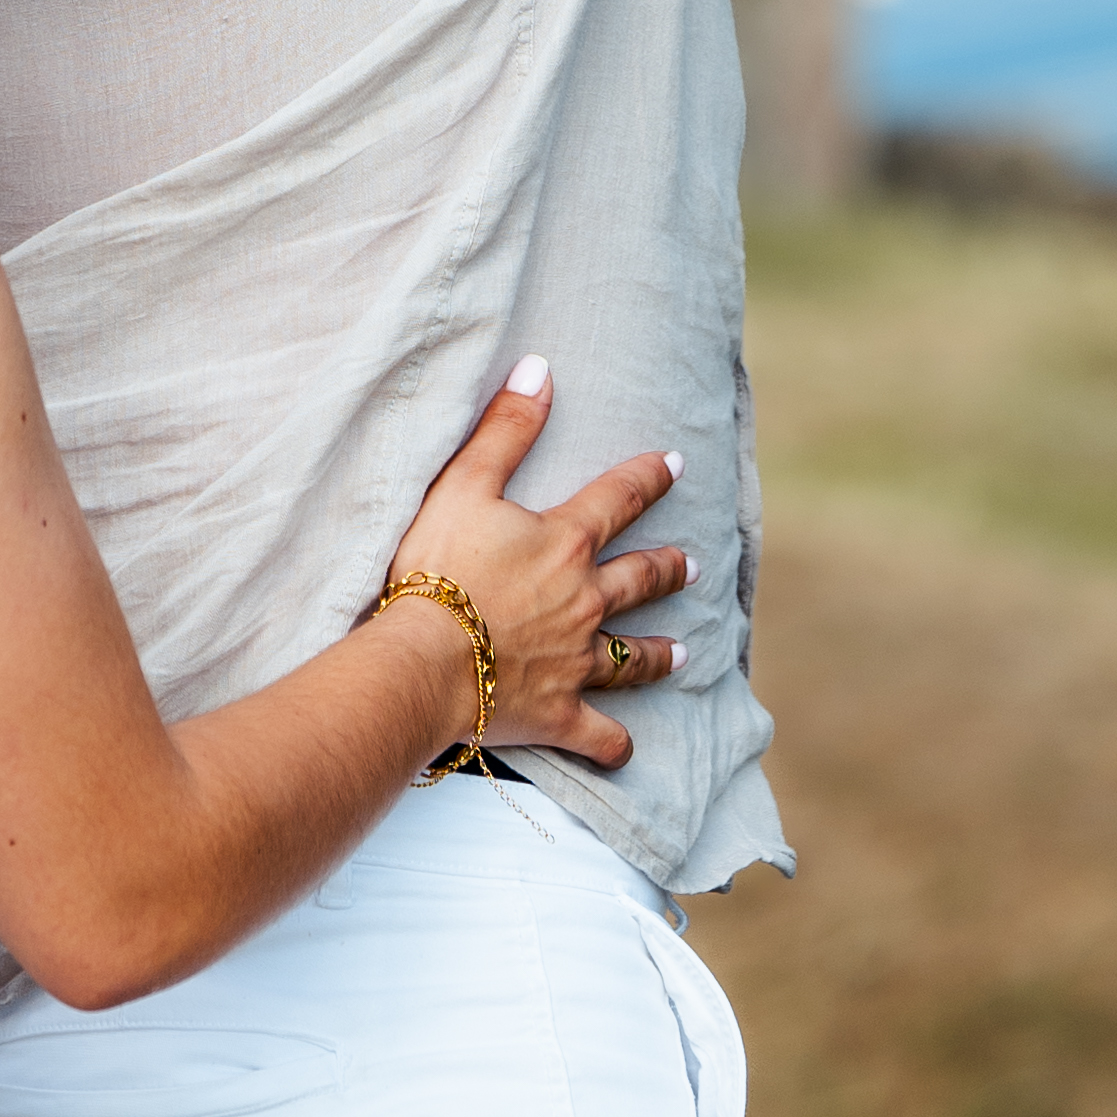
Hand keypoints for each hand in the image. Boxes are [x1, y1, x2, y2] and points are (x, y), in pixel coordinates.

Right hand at [380, 366, 690, 776]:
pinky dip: (615, 745)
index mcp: (564, 543)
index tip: (675, 464)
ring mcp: (576, 662)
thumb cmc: (438, 569)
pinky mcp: (560, 714)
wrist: (424, 662)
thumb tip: (541, 368)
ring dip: (658, 654)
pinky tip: (627, 748)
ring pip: (631, 658)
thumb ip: (505, 428)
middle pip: (639, 580)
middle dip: (668, 569)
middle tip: (693, 565)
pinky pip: (599, 736)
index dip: (648, 477)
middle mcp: (584, 601)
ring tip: (682, 653)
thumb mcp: (465, 484)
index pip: (619, 499)